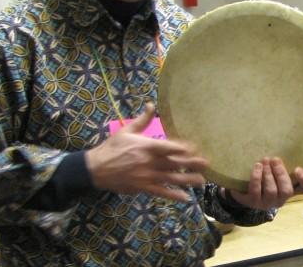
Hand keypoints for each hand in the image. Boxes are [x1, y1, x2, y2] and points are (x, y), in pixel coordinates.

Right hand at [85, 103, 207, 201]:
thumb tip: (152, 105)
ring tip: (201, 181)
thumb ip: (142, 119)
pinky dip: (173, 195)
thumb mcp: (126, 131)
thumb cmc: (112, 148)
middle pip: (174, 163)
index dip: (182, 148)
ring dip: (187, 180)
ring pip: (171, 179)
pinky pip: (161, 192)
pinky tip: (186, 198)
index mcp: (146, 146)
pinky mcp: (143, 188)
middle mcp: (148, 162)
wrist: (95, 169)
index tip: (195, 148)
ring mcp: (146, 176)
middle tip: (207, 164)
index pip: (167, 147)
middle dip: (191, 164)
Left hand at [228, 157, 302, 209]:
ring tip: (264, 160)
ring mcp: (267, 203)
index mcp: (290, 189)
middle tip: (274, 159)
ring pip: (271, 191)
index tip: (297, 168)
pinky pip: (255, 191)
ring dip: (268, 174)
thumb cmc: (263, 177)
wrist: (243, 190)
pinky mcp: (253, 202)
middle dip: (280, 173)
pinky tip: (256, 167)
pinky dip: (256, 178)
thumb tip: (286, 143)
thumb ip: (282, 162)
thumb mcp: (275, 170)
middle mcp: (281, 199)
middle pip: (287, 191)